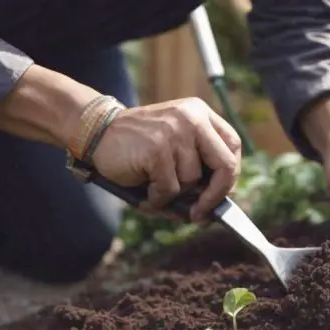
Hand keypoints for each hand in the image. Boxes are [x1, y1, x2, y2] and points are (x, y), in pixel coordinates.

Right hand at [90, 97, 241, 222]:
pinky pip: (170, 190)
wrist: (97, 132)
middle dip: (216, 196)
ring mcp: (175, 132)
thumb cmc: (137, 148)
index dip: (230, 176)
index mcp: (199, 114)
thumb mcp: (172, 150)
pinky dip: (156, 200)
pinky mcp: (158, 149)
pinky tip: (144, 192)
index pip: (233, 146)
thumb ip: (195, 174)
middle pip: (225, 165)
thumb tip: (209, 215)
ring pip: (192, 181)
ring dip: (173, 195)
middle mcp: (192, 118)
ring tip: (153, 188)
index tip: (220, 195)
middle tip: (201, 214)